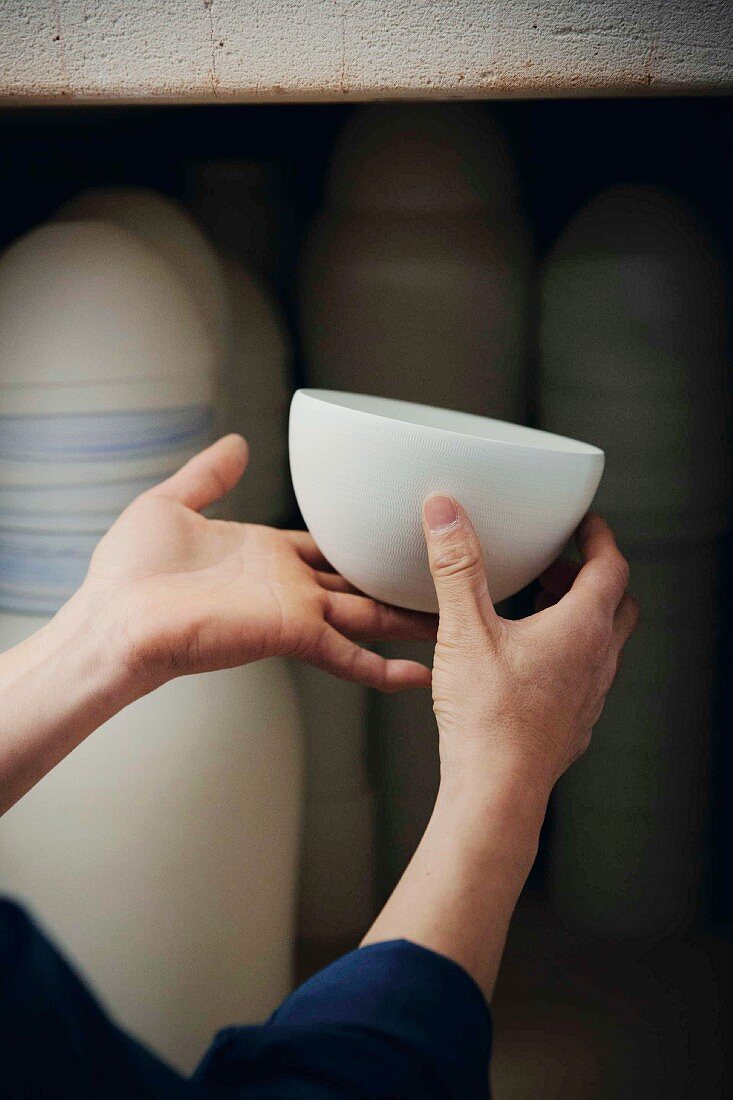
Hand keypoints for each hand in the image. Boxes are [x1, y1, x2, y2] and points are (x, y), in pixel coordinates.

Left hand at [77, 436, 434, 691]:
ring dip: (409, 621)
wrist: (113, 621)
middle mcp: (286, 584)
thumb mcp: (170, 504)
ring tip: (456, 621)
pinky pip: (347, 654)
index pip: (326, 546)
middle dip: (399, 582)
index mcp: (264, 553)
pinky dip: (382, 669)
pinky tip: (419, 676)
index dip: (359, 542)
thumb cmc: (128, 573)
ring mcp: (293, 611)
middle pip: (359, 582)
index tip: (394, 535)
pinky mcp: (290, 633)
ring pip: (368, 614)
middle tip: (446, 576)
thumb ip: (208, 476)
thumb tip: (236, 443)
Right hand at [421, 497, 637, 799]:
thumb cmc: (488, 718)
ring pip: (600, 642)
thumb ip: (457, 566)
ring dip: (576, 616)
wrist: (497, 791)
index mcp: (582, 628)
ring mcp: (590, 695)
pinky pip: (583, 676)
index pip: (610, 566)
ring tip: (533, 607)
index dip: (598, 537)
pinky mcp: (574, 723)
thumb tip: (447, 514)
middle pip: (615, 602)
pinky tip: (524, 661)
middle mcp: (597, 660)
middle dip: (588, 576)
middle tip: (553, 564)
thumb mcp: (465, 629)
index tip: (584, 523)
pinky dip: (564, 654)